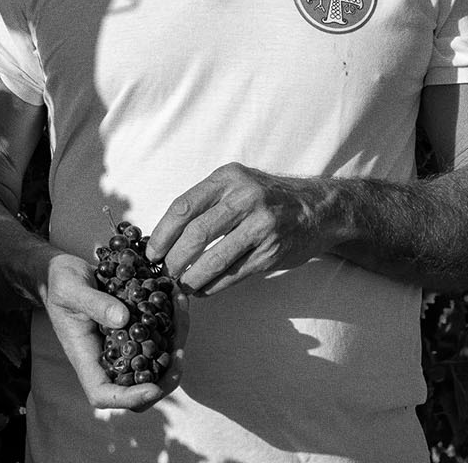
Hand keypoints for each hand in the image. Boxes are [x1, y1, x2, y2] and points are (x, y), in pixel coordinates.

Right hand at [40, 253, 188, 410]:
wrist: (65, 271)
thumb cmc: (60, 283)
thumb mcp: (71, 288)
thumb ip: (94, 303)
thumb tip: (123, 319)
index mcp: (85, 357)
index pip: (103, 394)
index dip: (129, 398)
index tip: (152, 387)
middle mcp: (107, 357)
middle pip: (138, 387)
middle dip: (164, 378)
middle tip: (180, 352)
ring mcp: (124, 345)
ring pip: (155, 362)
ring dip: (175, 344)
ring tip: (182, 310)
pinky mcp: (135, 328)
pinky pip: (159, 336)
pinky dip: (173, 323)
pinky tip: (178, 299)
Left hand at [146, 163, 337, 296]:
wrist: (316, 209)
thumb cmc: (266, 198)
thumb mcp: (236, 184)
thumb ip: (205, 202)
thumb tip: (165, 237)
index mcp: (228, 178)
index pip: (184, 206)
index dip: (162, 233)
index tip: (151, 252)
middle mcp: (245, 198)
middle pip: (196, 234)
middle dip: (174, 259)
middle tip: (163, 273)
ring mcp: (261, 226)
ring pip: (215, 259)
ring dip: (192, 277)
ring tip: (180, 285)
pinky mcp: (272, 252)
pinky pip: (234, 274)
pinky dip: (214, 286)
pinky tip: (203, 289)